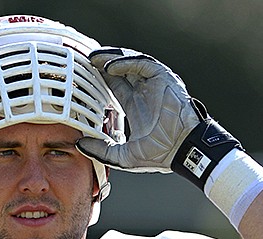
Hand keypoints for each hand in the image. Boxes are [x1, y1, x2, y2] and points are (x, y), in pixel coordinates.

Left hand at [76, 47, 202, 172]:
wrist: (182, 151)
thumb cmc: (159, 154)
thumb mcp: (122, 155)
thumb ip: (101, 150)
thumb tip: (79, 145)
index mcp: (136, 106)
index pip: (114, 85)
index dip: (98, 78)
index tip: (81, 76)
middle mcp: (144, 92)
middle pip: (120, 70)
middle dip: (102, 64)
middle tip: (84, 60)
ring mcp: (154, 84)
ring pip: (130, 62)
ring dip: (111, 58)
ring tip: (94, 58)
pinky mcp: (164, 79)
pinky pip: (143, 64)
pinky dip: (126, 62)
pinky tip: (110, 67)